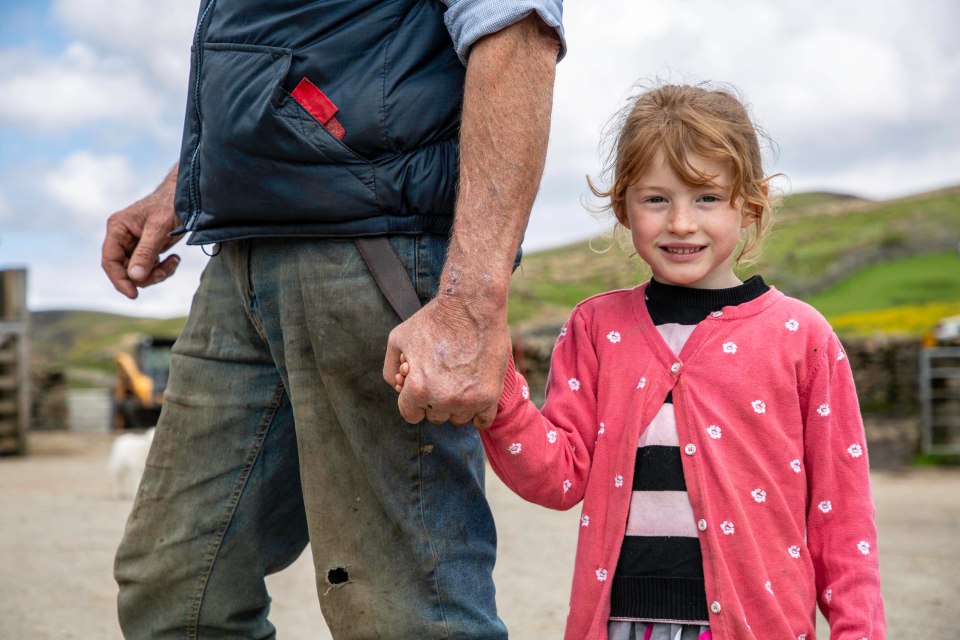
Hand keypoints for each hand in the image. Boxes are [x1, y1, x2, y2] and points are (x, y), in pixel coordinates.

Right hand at [101, 168, 182, 298]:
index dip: (119, 279)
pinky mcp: (146, 249)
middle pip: (124, 270)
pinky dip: (162, 269)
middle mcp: (121, 237)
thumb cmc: (170, 205)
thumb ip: (146, 252)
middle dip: (145, 275)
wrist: (186, 195)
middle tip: (165, 271)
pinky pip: (149, 268)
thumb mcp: (159, 229)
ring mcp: (133, 244)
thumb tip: (135, 278)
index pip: (110, 260)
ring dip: (156, 273)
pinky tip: (175, 259)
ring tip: (173, 262)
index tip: (133, 294)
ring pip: (138, 272)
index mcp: (117, 228)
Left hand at [384, 296, 510, 428]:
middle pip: (436, 417)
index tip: (422, 385)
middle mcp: (443, 399)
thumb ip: (390, 369)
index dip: (414, 400)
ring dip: (457, 406)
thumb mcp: (398, 338)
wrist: (473, 306)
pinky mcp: (490, 395)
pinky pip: (483, 421)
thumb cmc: (434, 320)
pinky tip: (474, 395)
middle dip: (435, 400)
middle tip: (442, 376)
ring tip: (459, 380)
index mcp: (418, 389)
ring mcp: (469, 400)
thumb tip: (399, 388)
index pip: (411, 415)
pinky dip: (478, 412)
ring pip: (458, 419)